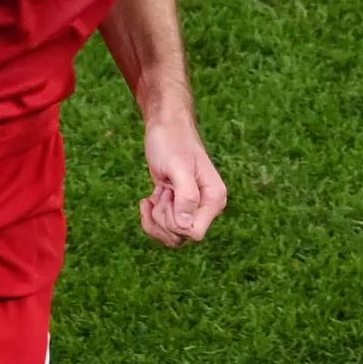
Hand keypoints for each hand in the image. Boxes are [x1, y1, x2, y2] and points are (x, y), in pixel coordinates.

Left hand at [138, 113, 227, 246]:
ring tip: (156, 194)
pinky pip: (163, 228)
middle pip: (180, 237)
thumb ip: (186, 195)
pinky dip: (150, 217)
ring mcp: (191, 210)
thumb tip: (186, 226)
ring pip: (170, 236)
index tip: (169, 196)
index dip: (175, 222)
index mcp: (214, 199)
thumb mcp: (178, 166)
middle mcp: (206, 208)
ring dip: (155, 218)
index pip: (194, 232)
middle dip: (162, 219)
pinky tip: (148, 199)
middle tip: (162, 192)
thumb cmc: (172, 141)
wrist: (165, 126)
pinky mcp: (177, 208)